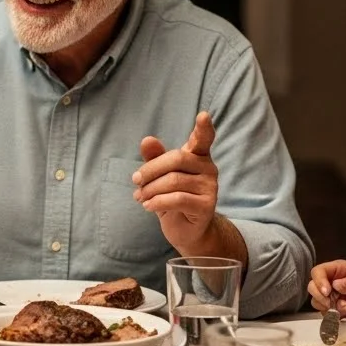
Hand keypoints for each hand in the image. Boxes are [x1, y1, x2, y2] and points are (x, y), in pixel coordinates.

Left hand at [134, 112, 220, 250]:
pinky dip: (157, 202)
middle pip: (176, 159)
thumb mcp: (159, 177)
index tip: (203, 115)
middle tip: (135, 181)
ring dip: (150, 190)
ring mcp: (210, 187)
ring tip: (140, 197)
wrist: (186, 230)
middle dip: (150, 170)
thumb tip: (147, 140)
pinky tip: (148, 206)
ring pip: (173, 181)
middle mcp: (208, 168)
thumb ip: (155, 158)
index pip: (203, 139)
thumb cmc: (172, 197)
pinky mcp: (206, 206)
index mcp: (197, 156)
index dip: (203, 128)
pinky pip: (177, 199)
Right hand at [308, 260, 345, 318]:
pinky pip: (325, 312)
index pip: (318, 272)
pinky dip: (333, 315)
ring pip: (317, 301)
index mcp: (338, 270)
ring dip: (328, 307)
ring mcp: (332, 295)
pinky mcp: (334, 307)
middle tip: (331, 303)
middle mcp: (331, 281)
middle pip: (313, 286)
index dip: (319, 281)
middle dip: (320, 296)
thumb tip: (336, 285)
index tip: (327, 292)